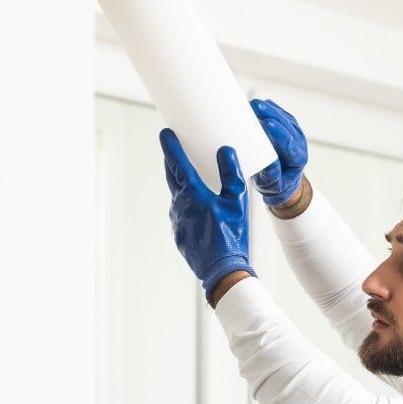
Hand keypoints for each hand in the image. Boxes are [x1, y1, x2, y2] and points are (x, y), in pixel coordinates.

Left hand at [159, 128, 252, 299]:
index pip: (178, 164)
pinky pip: (181, 212)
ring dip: (181, 184)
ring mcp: (177, 220)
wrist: (221, 270)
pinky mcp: (178, 232)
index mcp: (193, 194)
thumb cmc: (231, 235)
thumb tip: (226, 151)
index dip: (171, 147)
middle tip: (172, 147)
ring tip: (190, 176)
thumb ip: (231, 175)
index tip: (165, 133)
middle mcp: (179, 205)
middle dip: (171, 161)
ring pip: (177, 195)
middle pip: (172, 176)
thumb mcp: (237, 202)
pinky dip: (186, 203)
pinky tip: (197, 206)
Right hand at [249, 98, 307, 207]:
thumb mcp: (272, 186)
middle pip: (287, 125)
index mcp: (298, 159)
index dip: (278, 132)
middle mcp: (299, 143)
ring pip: (283, 116)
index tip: (266, 124)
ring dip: (269, 108)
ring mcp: (294, 132)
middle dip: (271, 114)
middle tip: (255, 107)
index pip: (289, 143)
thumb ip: (271, 176)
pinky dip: (268, 108)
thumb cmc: (276, 184)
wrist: (281, 180)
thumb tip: (268, 163)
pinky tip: (256, 105)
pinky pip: (279, 112)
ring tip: (253, 103)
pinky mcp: (287, 124)